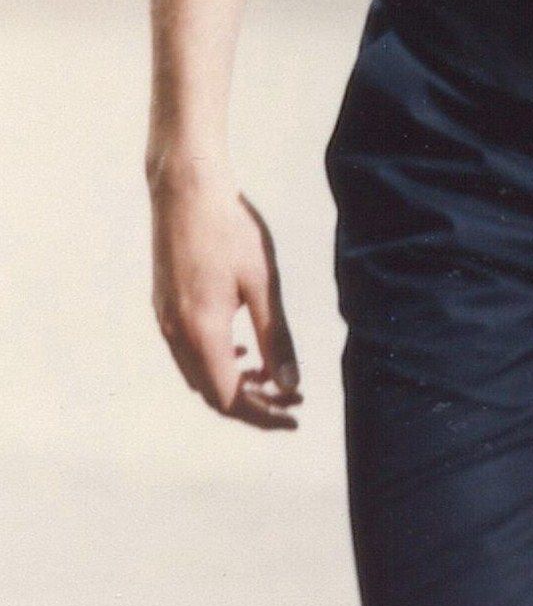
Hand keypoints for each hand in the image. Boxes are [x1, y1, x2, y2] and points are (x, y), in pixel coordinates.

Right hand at [150, 171, 302, 426]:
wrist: (186, 189)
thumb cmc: (230, 229)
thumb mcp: (263, 283)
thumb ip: (276, 337)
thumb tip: (291, 384)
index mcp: (202, 333)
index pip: (230, 399)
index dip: (263, 415)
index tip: (296, 416)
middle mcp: (177, 334)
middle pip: (212, 393)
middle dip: (253, 404)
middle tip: (291, 398)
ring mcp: (165, 320)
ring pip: (198, 374)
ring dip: (234, 383)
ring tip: (272, 377)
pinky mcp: (164, 304)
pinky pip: (188, 353)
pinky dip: (216, 362)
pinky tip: (241, 349)